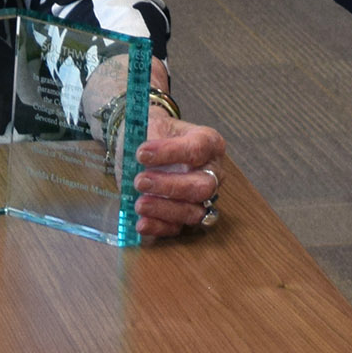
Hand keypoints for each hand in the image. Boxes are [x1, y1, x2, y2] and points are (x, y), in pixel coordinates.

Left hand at [132, 111, 227, 238]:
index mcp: (209, 143)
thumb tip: (141, 159)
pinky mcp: (184, 216)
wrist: (142, 146)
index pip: (198, 148)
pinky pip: (177, 228)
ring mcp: (201, 198)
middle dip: (171, 186)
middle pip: (203, 186)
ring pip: (194, 212)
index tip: (141, 153)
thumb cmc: (152, 131)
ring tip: (139, 204)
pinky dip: (159, 227)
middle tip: (141, 181)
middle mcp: (212, 172)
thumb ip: (148, 138)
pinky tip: (142, 223)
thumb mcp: (150, 124)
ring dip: (165, 209)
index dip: (171, 152)